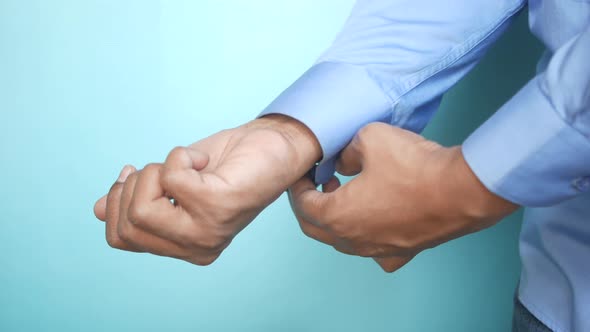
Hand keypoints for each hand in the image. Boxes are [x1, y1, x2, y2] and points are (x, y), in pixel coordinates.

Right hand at [93, 115, 320, 264]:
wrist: (272, 147)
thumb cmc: (226, 163)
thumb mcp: (174, 182)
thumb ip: (141, 198)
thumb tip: (97, 209)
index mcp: (183, 246)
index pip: (121, 238)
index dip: (115, 202)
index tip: (132, 174)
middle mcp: (196, 247)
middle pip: (126, 224)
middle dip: (135, 184)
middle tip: (166, 168)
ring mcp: (207, 231)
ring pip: (141, 207)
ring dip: (157, 170)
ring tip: (188, 164)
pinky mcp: (218, 207)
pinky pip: (170, 177)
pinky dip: (180, 156)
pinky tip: (204, 160)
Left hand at [288, 123, 517, 271]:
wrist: (461, 190)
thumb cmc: (414, 166)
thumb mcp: (368, 138)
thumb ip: (346, 150)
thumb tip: (344, 160)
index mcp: (337, 215)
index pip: (303, 205)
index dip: (298, 186)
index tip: (302, 172)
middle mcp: (353, 240)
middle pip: (316, 228)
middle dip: (311, 204)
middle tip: (319, 182)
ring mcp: (378, 250)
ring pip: (342, 241)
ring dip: (335, 218)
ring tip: (345, 193)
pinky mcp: (403, 252)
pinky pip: (375, 252)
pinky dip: (366, 237)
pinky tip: (375, 220)